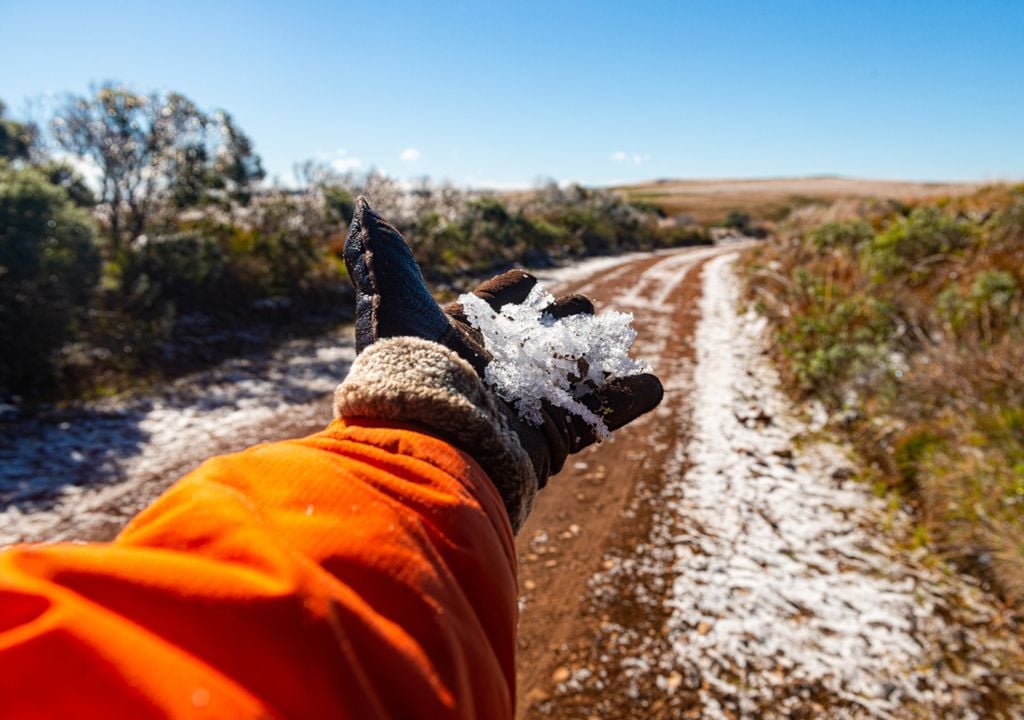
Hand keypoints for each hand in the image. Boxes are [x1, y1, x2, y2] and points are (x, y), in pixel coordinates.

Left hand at [343, 196, 662, 488]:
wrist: (434, 443)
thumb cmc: (411, 370)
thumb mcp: (392, 302)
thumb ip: (380, 255)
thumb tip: (359, 203)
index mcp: (459, 339)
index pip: (493, 306)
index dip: (510, 292)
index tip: (526, 278)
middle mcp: (495, 370)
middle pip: (539, 337)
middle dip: (561, 319)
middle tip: (580, 305)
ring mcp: (528, 404)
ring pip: (574, 371)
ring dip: (596, 353)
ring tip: (619, 336)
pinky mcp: (556, 436)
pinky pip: (603, 415)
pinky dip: (629, 398)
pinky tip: (651, 383)